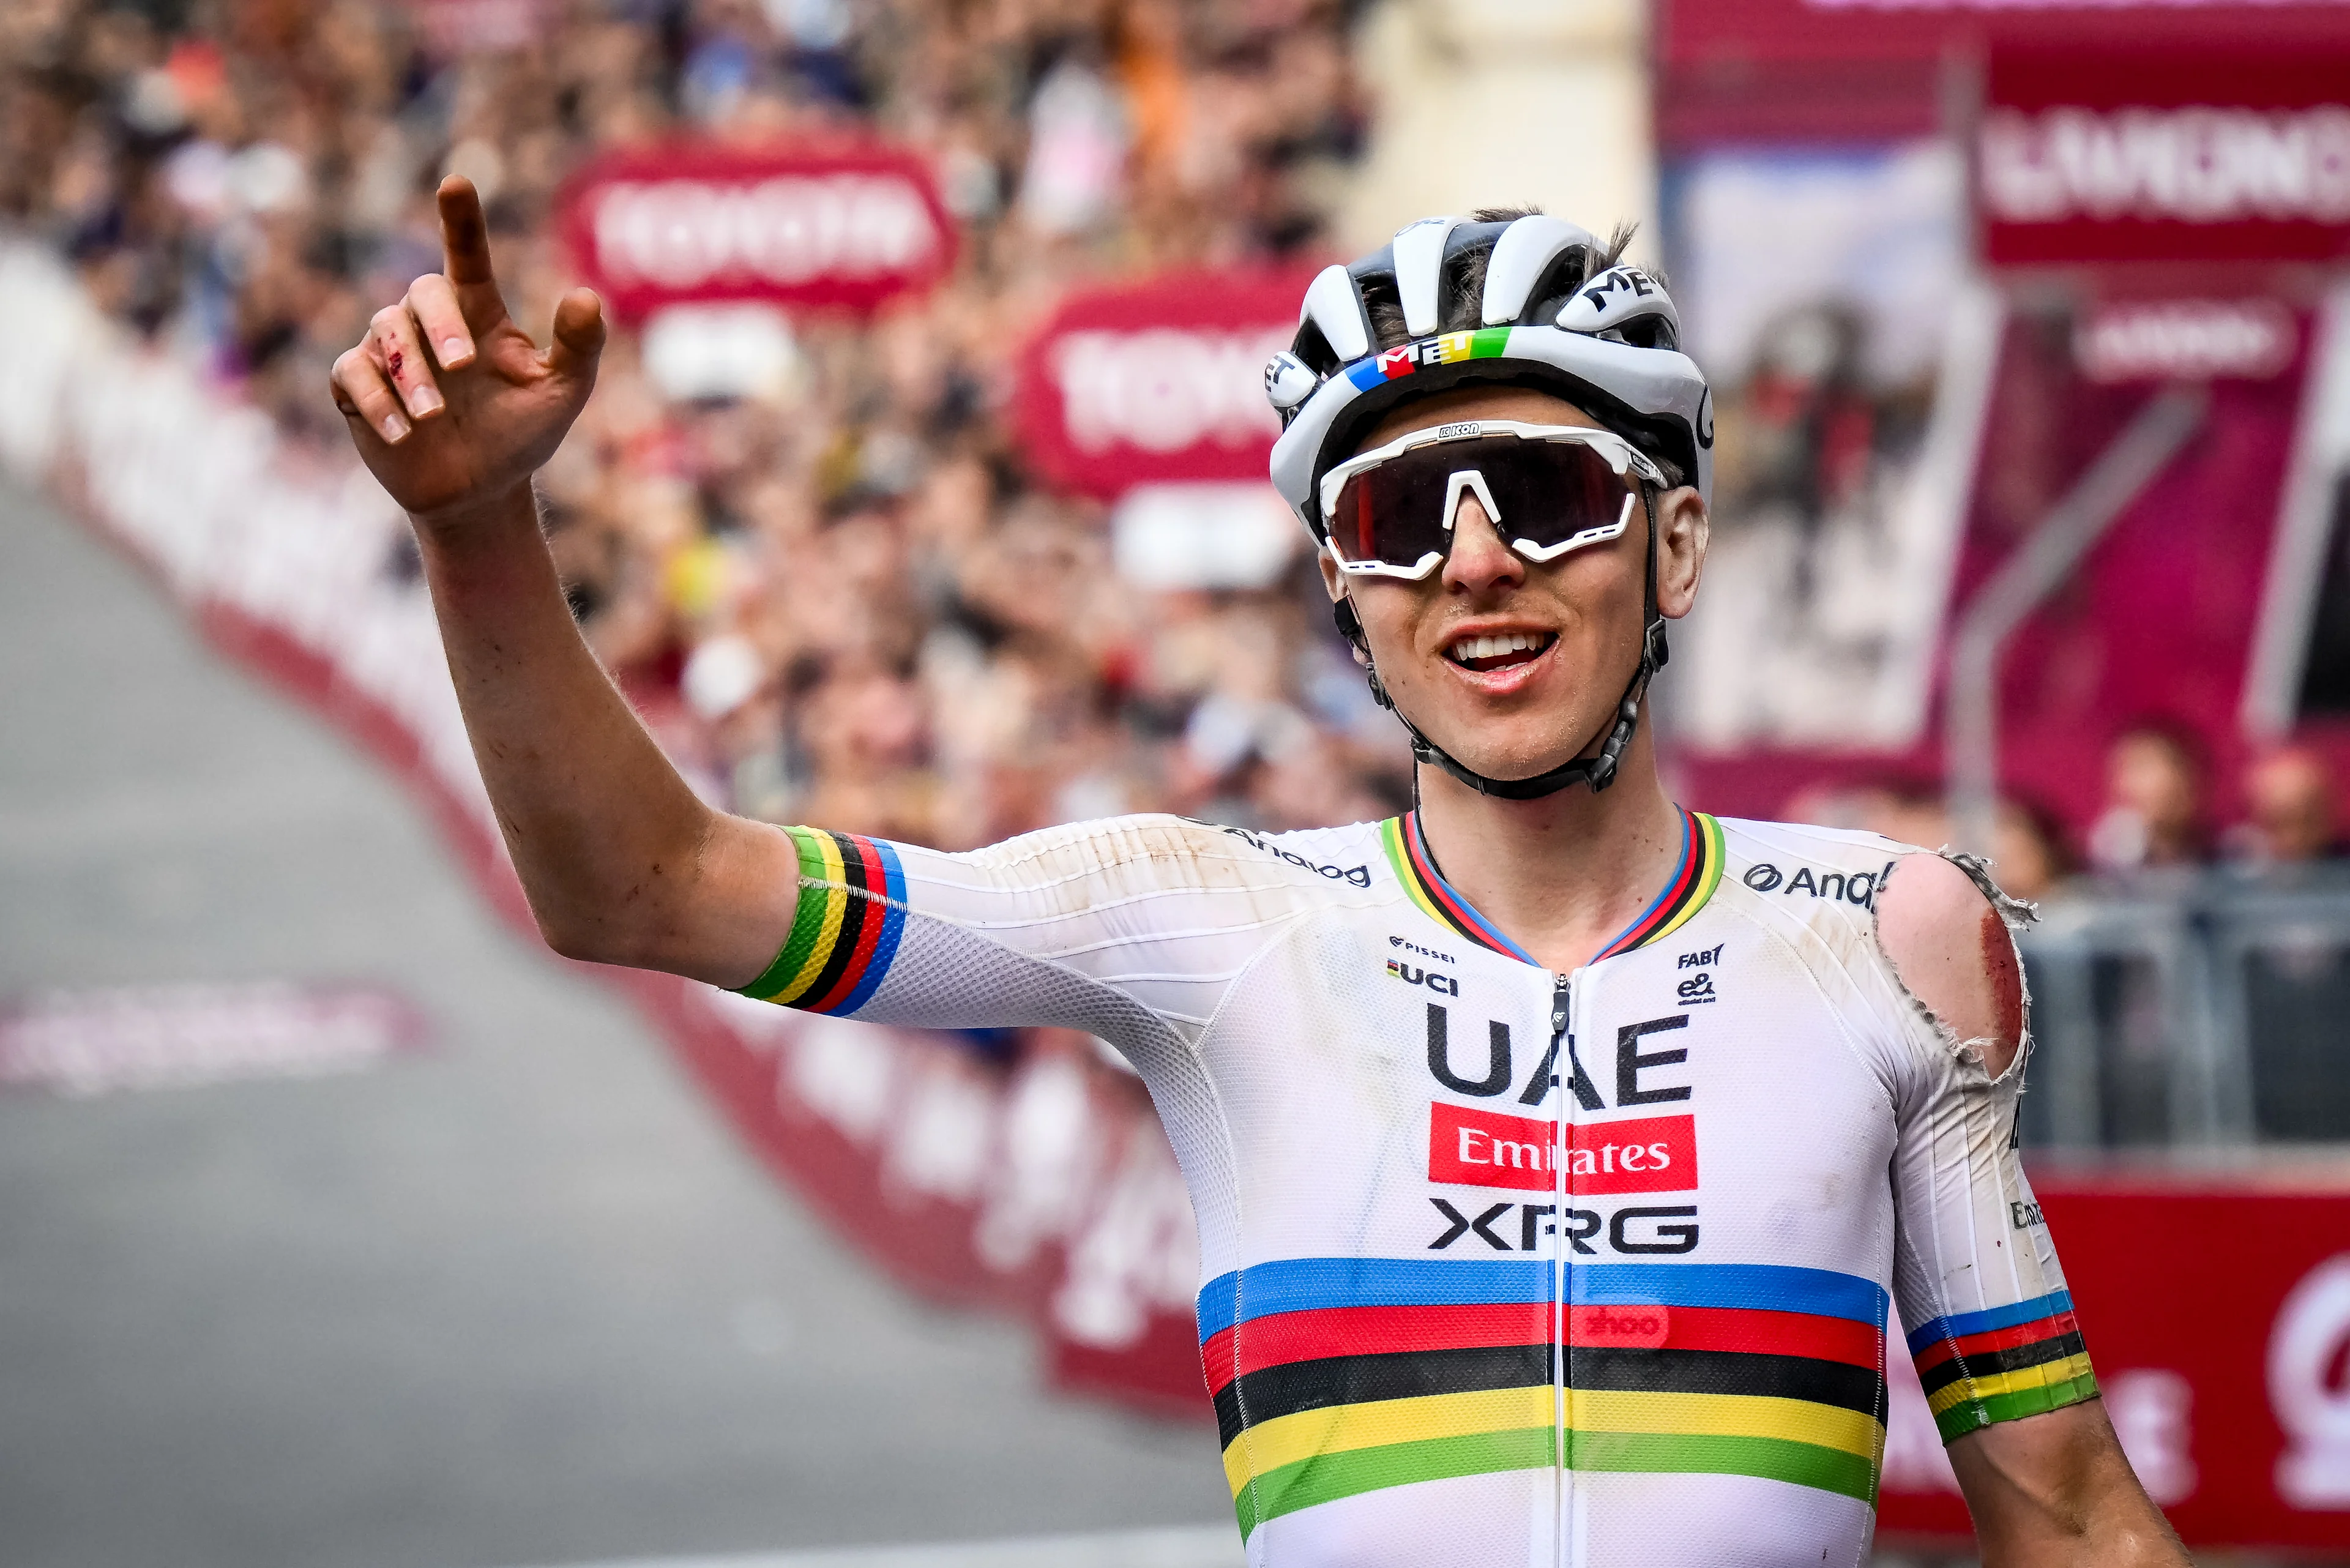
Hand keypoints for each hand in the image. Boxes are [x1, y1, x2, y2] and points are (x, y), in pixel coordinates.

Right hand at [332, 177, 604, 524]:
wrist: (479, 492)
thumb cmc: (521, 435)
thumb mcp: (562, 394)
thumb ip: (578, 347)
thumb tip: (587, 295)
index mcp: (479, 314)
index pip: (467, 256)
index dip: (461, 220)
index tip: (456, 182)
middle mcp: (431, 324)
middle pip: (424, 294)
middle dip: (440, 325)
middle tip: (463, 367)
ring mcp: (392, 353)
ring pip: (387, 336)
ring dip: (413, 376)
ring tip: (433, 418)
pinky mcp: (358, 386)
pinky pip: (353, 374)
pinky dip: (376, 401)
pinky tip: (402, 434)